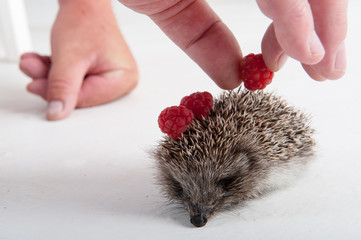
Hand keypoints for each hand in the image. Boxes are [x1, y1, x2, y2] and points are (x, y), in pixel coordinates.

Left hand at [19, 0, 137, 119]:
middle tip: (34, 69)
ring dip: (49, 77)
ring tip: (36, 62)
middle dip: (52, 83)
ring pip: (72, 89)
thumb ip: (63, 87)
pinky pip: (73, 82)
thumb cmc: (86, 21)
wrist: (84, 3)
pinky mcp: (98, 74)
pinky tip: (46, 62)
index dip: (59, 95)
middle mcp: (122, 81)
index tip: (37, 85)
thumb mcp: (70, 57)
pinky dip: (55, 73)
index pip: (88, 100)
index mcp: (125, 79)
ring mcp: (110, 78)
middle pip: (79, 95)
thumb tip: (57, 113)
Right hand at [120, 0, 346, 83]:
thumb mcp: (170, 5)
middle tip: (328, 70)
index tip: (306, 60)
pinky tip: (303, 49)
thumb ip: (203, 37)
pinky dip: (293, 16)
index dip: (301, 27)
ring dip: (322, 26)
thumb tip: (233, 75)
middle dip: (325, 29)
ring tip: (323, 66)